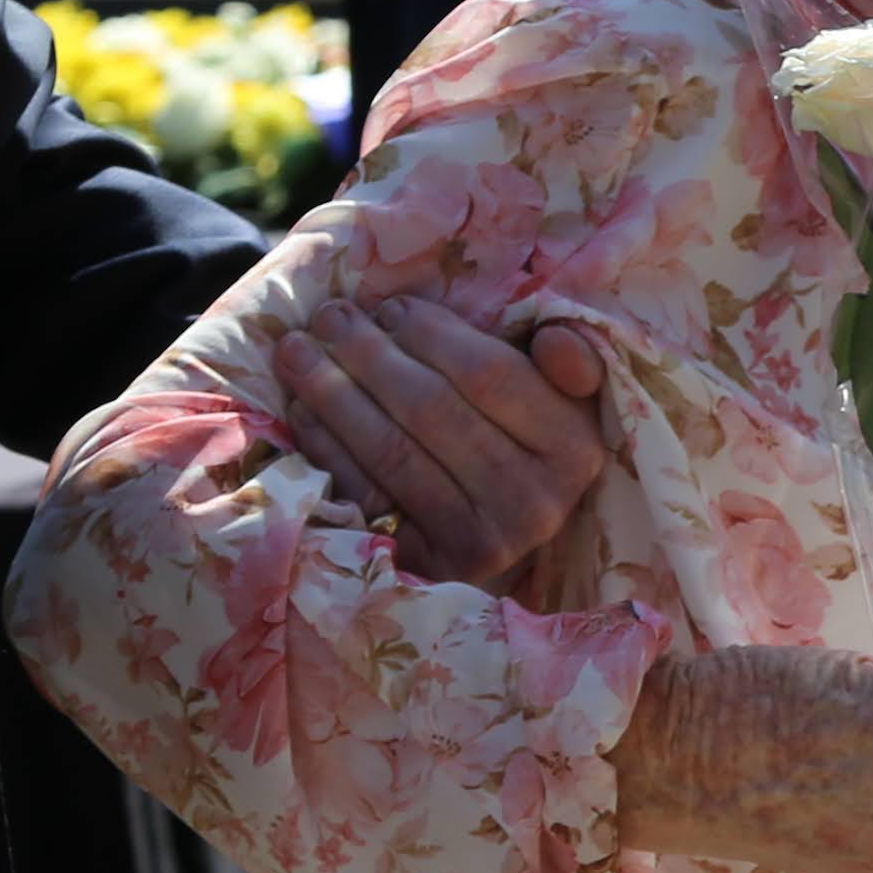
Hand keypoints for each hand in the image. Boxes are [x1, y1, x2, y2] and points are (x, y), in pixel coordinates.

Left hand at [278, 294, 614, 589]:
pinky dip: (326, 447)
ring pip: (391, 451)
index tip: (390, 306)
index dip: (431, 334)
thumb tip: (554, 340)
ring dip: (333, 394)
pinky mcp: (428, 567)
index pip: (490, 375)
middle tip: (328, 317)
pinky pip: (364, 495)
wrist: (502, 535)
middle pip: (431, 410)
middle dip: (369, 355)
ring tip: (297, 352)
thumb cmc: (527, 447)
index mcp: (574, 449)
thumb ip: (569, 363)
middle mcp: (534, 502)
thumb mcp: (563, 400)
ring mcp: (480, 541)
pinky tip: (303, 410)